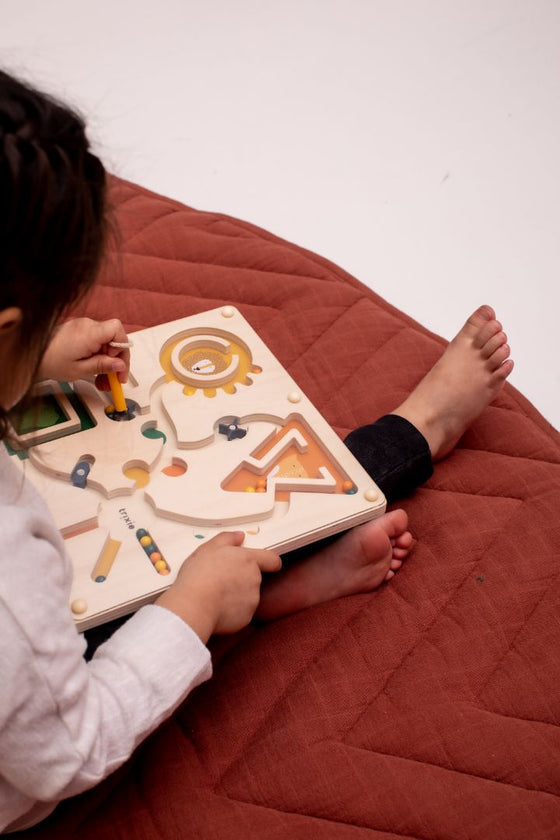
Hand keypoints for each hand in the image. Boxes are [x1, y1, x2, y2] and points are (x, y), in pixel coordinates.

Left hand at [38, 318, 129, 384]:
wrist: (30, 356)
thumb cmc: (50, 362)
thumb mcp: (80, 370)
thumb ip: (103, 366)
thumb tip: (120, 365)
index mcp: (89, 333)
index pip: (117, 329)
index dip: (121, 347)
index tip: (117, 364)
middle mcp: (88, 325)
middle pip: (114, 339)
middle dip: (117, 360)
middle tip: (115, 380)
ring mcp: (84, 327)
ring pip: (107, 343)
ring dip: (108, 362)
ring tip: (103, 381)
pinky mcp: (80, 331)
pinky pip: (97, 342)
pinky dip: (100, 356)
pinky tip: (96, 372)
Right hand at [156, 532, 281, 641]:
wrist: (194, 606)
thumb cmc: (199, 576)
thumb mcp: (208, 548)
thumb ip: (227, 538)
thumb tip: (239, 536)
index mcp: (248, 560)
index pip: (272, 560)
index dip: (270, 562)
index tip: (267, 564)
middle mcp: (255, 579)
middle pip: (255, 578)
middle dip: (242, 578)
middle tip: (221, 579)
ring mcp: (252, 599)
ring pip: (247, 596)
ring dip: (236, 595)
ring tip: (215, 594)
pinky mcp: (246, 617)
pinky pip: (241, 612)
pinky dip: (232, 610)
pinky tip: (216, 607)